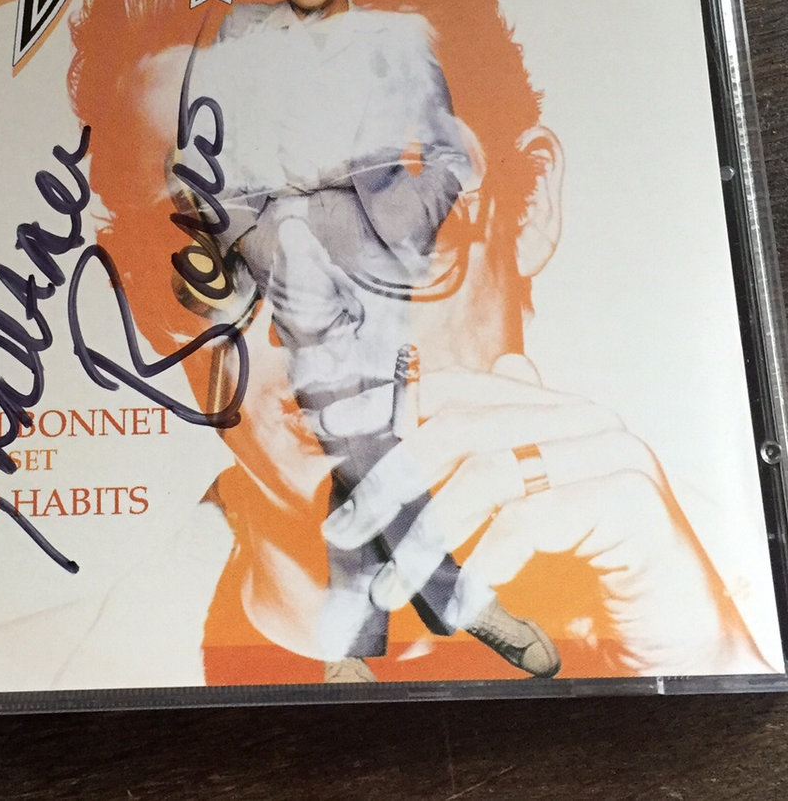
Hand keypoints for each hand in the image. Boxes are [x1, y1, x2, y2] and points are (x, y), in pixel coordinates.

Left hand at [321, 356, 768, 675]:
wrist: (675, 622)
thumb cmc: (586, 563)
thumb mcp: (516, 512)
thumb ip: (469, 474)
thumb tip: (391, 447)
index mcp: (549, 407)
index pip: (454, 385)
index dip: (389, 405)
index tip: (332, 430)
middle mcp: (579, 416)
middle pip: (459, 426)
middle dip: (393, 479)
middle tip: (347, 529)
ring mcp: (610, 451)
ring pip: (487, 473)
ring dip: (428, 534)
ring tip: (394, 581)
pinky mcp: (629, 497)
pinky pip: (530, 519)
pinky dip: (483, 560)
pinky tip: (461, 597)